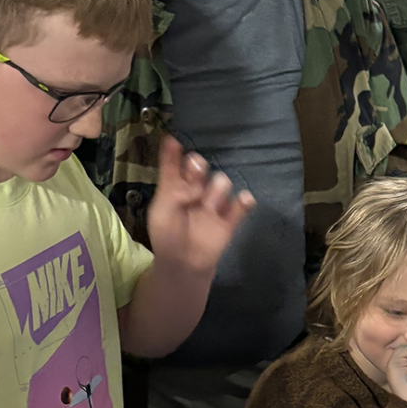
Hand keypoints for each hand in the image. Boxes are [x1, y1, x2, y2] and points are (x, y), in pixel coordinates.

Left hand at [144, 137, 253, 276]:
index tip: (173, 140)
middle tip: (196, 169)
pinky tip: (244, 199)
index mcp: (174, 190)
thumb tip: (193, 175)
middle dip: (198, 167)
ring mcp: (213, 206)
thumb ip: (175, 189)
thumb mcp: (162, 210)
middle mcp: (194, 193)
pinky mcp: (228, 222)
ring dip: (217, 187)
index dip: (174, 154)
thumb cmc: (167, 237)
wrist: (183, 267)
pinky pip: (240, 207)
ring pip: (221, 183)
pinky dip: (244, 202)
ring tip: (208, 202)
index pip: (175, 167)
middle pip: (201, 169)